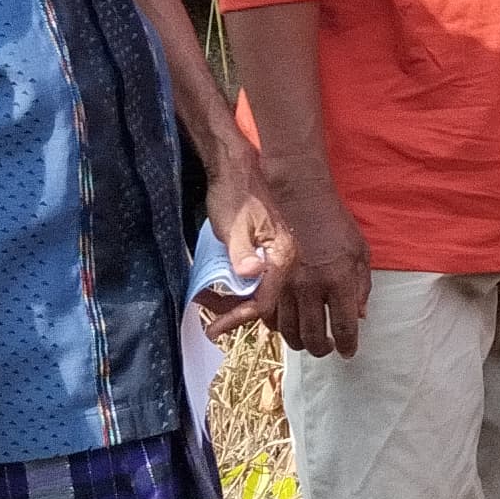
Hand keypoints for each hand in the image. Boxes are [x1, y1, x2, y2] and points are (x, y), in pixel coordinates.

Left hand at [196, 140, 289, 341]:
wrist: (238, 169)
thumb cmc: (234, 196)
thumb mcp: (233, 226)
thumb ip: (240, 253)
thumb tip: (249, 275)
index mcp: (283, 256)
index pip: (264, 302)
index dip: (237, 318)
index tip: (214, 329)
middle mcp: (289, 260)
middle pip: (267, 304)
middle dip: (237, 316)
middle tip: (210, 320)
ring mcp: (281, 257)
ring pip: (264, 295)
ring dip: (238, 304)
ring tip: (212, 304)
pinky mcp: (271, 252)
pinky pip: (260, 282)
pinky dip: (241, 291)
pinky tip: (223, 290)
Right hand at [262, 165, 372, 359]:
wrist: (302, 201)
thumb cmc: (337, 226)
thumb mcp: (360, 254)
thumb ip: (362, 287)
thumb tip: (359, 315)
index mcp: (339, 281)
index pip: (343, 327)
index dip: (347, 345)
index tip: (349, 352)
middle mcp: (312, 288)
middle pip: (313, 336)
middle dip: (322, 349)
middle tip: (327, 349)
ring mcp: (287, 285)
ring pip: (289, 330)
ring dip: (299, 342)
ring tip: (308, 342)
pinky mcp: (269, 280)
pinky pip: (269, 315)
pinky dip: (279, 326)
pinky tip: (288, 325)